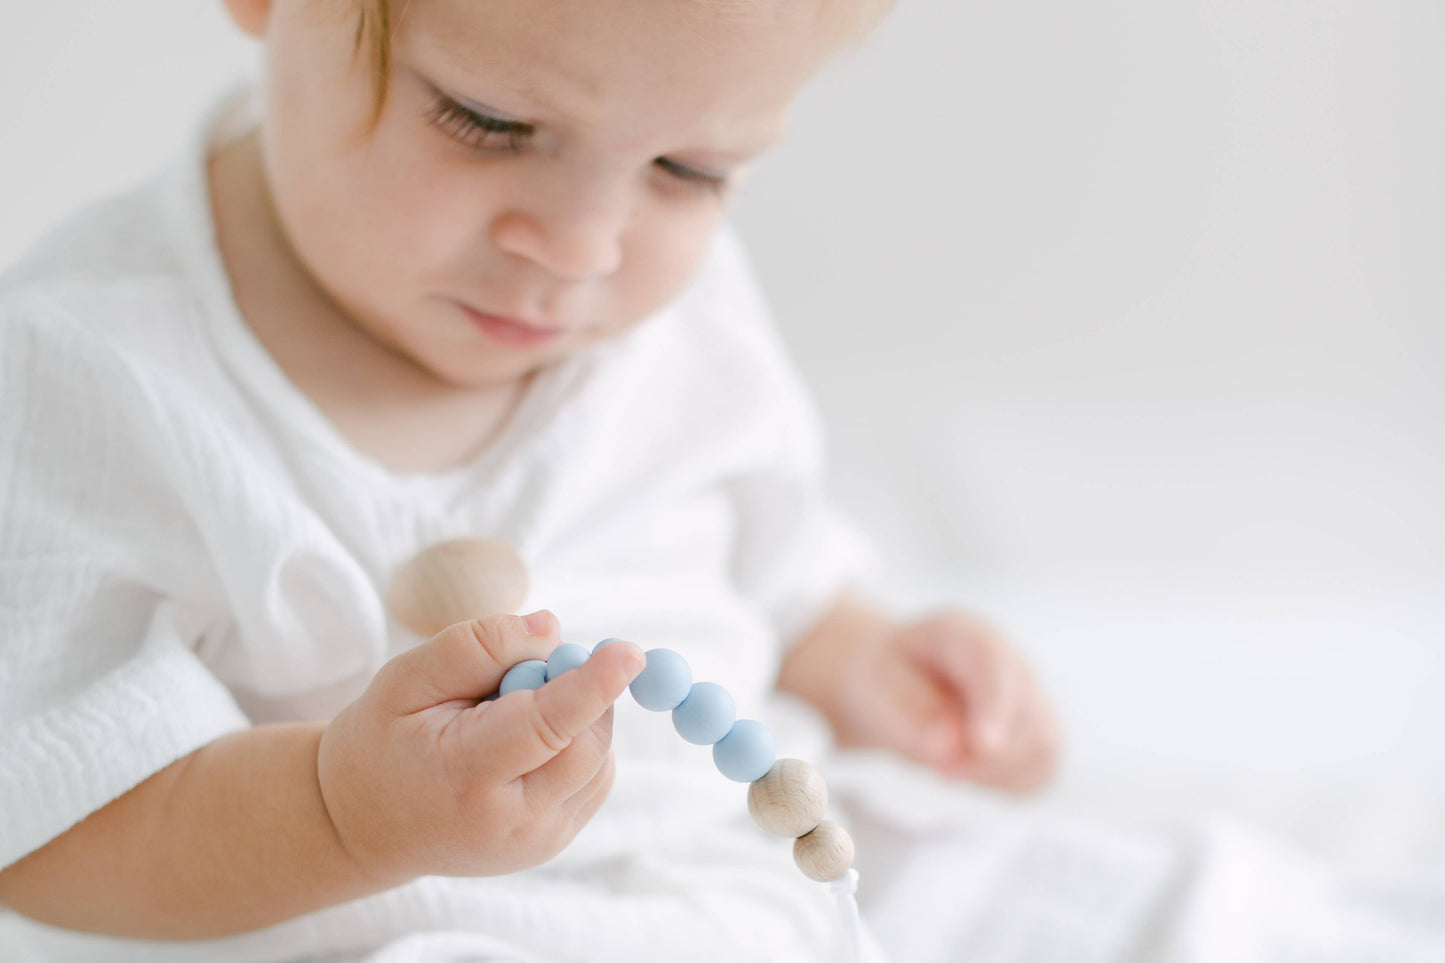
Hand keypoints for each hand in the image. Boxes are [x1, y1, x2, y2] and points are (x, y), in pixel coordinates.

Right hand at [317, 611, 644, 881]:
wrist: (365, 826)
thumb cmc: (381, 743)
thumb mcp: (405, 680)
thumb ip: (476, 648)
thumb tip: (552, 632)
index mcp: (468, 779)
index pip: (547, 726)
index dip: (592, 686)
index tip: (630, 653)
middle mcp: (514, 822)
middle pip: (587, 740)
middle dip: (578, 690)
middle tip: (519, 675)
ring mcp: (539, 841)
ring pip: (598, 757)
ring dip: (574, 719)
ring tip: (503, 720)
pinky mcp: (555, 842)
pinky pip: (593, 774)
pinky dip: (573, 744)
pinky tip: (521, 746)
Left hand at [841, 610, 1059, 791]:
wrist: (895, 683)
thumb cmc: (888, 678)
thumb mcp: (878, 684)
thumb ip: (910, 711)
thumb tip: (949, 747)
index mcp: (966, 634)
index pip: (995, 664)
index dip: (995, 707)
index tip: (982, 745)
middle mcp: (1011, 662)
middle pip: (1030, 716)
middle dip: (987, 758)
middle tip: (939, 769)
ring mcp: (1030, 698)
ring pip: (1042, 747)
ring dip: (993, 773)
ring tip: (946, 768)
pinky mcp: (1036, 734)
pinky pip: (1041, 769)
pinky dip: (1005, 782)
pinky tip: (969, 771)